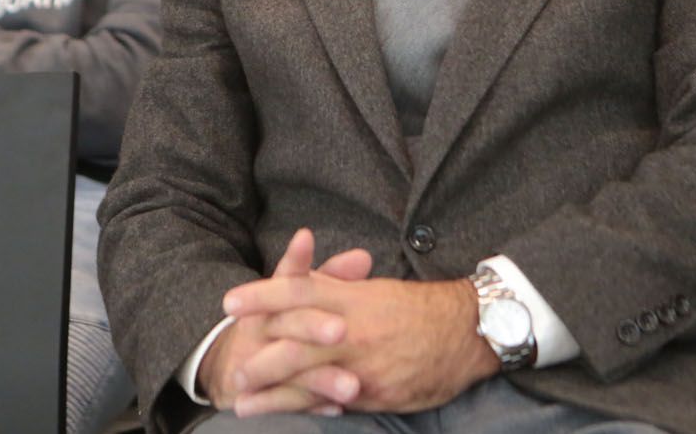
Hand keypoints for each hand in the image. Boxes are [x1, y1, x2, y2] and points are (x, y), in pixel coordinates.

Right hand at [200, 228, 371, 415]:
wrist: (233, 368)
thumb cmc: (281, 325)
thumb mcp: (301, 298)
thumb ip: (333, 278)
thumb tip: (363, 257)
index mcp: (273, 300)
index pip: (286, 276)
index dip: (295, 258)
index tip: (305, 239)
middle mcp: (262, 328)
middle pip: (289, 323)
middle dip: (313, 326)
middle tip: (341, 330)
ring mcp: (258, 363)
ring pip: (289, 368)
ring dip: (322, 377)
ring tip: (352, 386)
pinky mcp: (261, 395)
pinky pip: (287, 403)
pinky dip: (312, 406)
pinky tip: (336, 411)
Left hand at [221, 238, 496, 415]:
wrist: (465, 331)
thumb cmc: (416, 308)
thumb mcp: (373, 290)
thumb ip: (334, 288)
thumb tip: (296, 279)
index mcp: (351, 298)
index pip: (298, 290)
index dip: (262, 295)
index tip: (230, 302)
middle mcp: (352, 329)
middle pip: (295, 341)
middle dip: (260, 359)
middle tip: (233, 372)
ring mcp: (363, 364)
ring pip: (310, 379)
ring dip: (273, 395)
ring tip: (243, 405)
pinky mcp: (376, 392)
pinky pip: (335, 401)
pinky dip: (309, 408)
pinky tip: (289, 415)